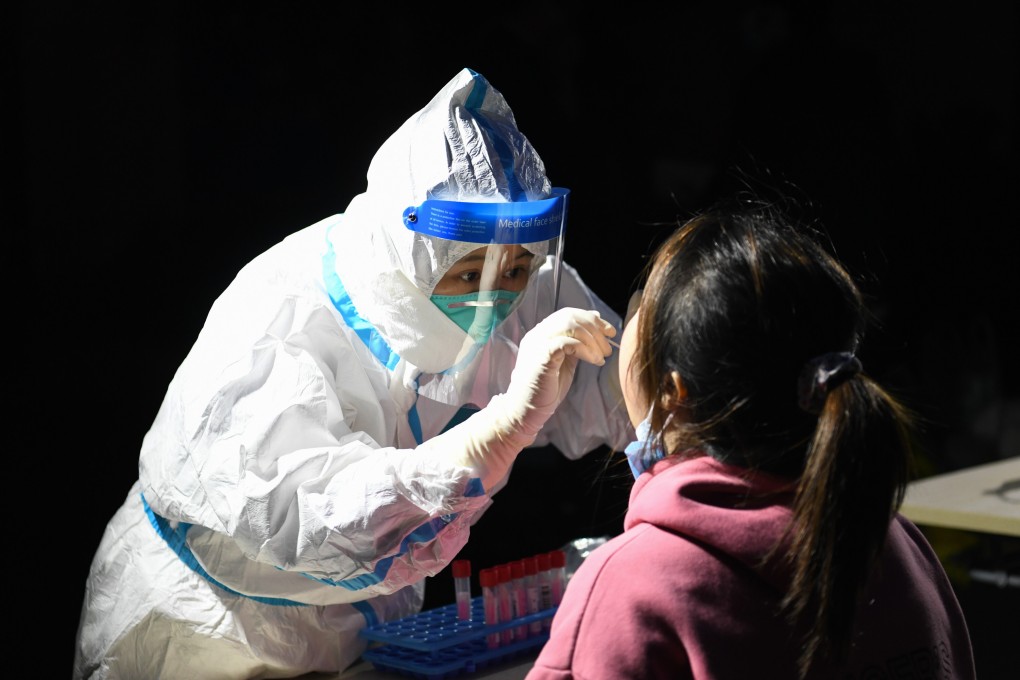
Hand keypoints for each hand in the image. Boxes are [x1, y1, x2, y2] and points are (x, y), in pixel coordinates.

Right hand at [418, 308, 615, 490]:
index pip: (568, 314)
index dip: (591, 319)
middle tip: (608, 346)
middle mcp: (537, 334)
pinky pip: (566, 342)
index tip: (609, 331)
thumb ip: (576, 346)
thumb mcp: (565, 363)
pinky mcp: (541, 356)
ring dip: (592, 339)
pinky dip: (585, 349)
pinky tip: (594, 361)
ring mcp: (537, 344)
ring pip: (569, 326)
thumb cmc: (545, 391)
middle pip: (570, 316)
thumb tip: (596, 329)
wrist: (524, 412)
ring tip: (602, 356)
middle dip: (595, 328)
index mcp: (542, 334)